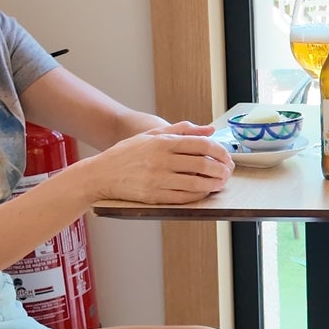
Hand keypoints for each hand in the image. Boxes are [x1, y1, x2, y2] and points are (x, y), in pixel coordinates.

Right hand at [84, 121, 232, 203]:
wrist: (100, 174)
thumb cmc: (127, 153)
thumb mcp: (152, 134)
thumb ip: (182, 130)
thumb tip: (209, 130)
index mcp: (163, 142)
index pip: (201, 145)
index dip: (220, 151)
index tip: (227, 157)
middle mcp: (161, 159)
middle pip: (203, 164)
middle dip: (221, 169)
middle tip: (228, 172)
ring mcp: (157, 179)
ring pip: (196, 183)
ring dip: (214, 184)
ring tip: (221, 183)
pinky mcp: (153, 196)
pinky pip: (183, 197)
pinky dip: (198, 195)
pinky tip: (204, 192)